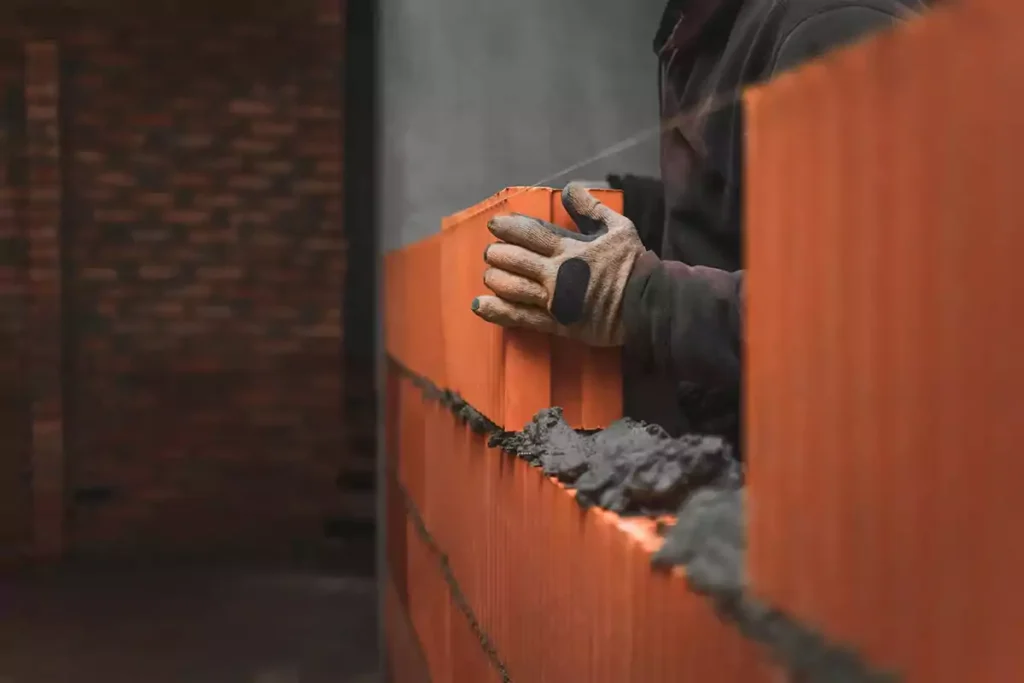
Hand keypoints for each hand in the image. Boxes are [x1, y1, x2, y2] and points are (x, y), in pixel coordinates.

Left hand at [471, 182, 644, 346]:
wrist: (647, 305)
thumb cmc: (633, 265)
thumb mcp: (619, 228)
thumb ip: (592, 209)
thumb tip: (570, 189)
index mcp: (570, 249)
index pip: (530, 234)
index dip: (509, 228)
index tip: (494, 225)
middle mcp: (556, 274)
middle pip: (515, 261)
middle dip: (498, 254)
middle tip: (491, 253)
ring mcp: (554, 301)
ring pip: (513, 288)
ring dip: (496, 279)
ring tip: (489, 274)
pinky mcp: (556, 324)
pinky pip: (521, 318)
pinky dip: (499, 311)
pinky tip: (480, 304)